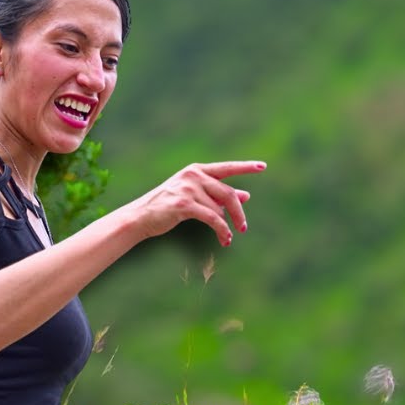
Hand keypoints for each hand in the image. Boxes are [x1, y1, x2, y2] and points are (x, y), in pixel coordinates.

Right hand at [128, 161, 265, 246]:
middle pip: (228, 193)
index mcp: (197, 170)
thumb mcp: (195, 197)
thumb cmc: (169, 207)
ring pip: (220, 209)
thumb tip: (246, 195)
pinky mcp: (184, 204)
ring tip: (227, 238)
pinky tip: (225, 238)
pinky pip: (212, 218)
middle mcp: (193, 175)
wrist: (141, 217)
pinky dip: (222, 230)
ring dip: (227, 227)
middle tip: (244, 228)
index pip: (227, 168)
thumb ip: (219, 195)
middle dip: (239, 213)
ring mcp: (188, 188)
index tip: (262, 166)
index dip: (246, 167)